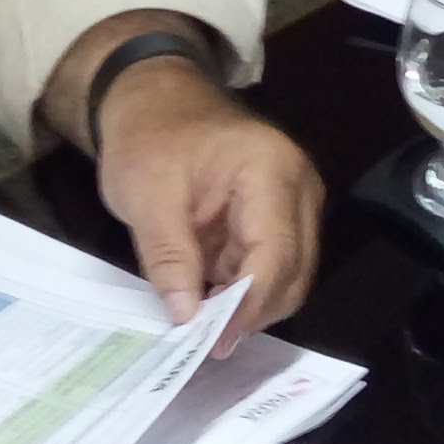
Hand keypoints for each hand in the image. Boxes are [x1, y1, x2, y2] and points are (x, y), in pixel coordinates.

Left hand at [93, 62, 322, 343]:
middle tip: (205, 342)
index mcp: (271, 171)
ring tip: (203, 326)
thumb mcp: (146, 197)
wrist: (155, 100)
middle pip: (293, 271)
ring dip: (248, 305)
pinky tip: (210, 302)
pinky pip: (272, 266)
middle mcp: (298, 188)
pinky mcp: (280, 217)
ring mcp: (294, 203)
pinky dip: (243, 290)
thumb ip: (169, 257)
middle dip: (252, 312)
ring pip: (287, 276)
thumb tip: (186, 316)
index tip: (213, 341)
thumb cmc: (149, 138)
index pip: (275, 254)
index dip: (248, 305)